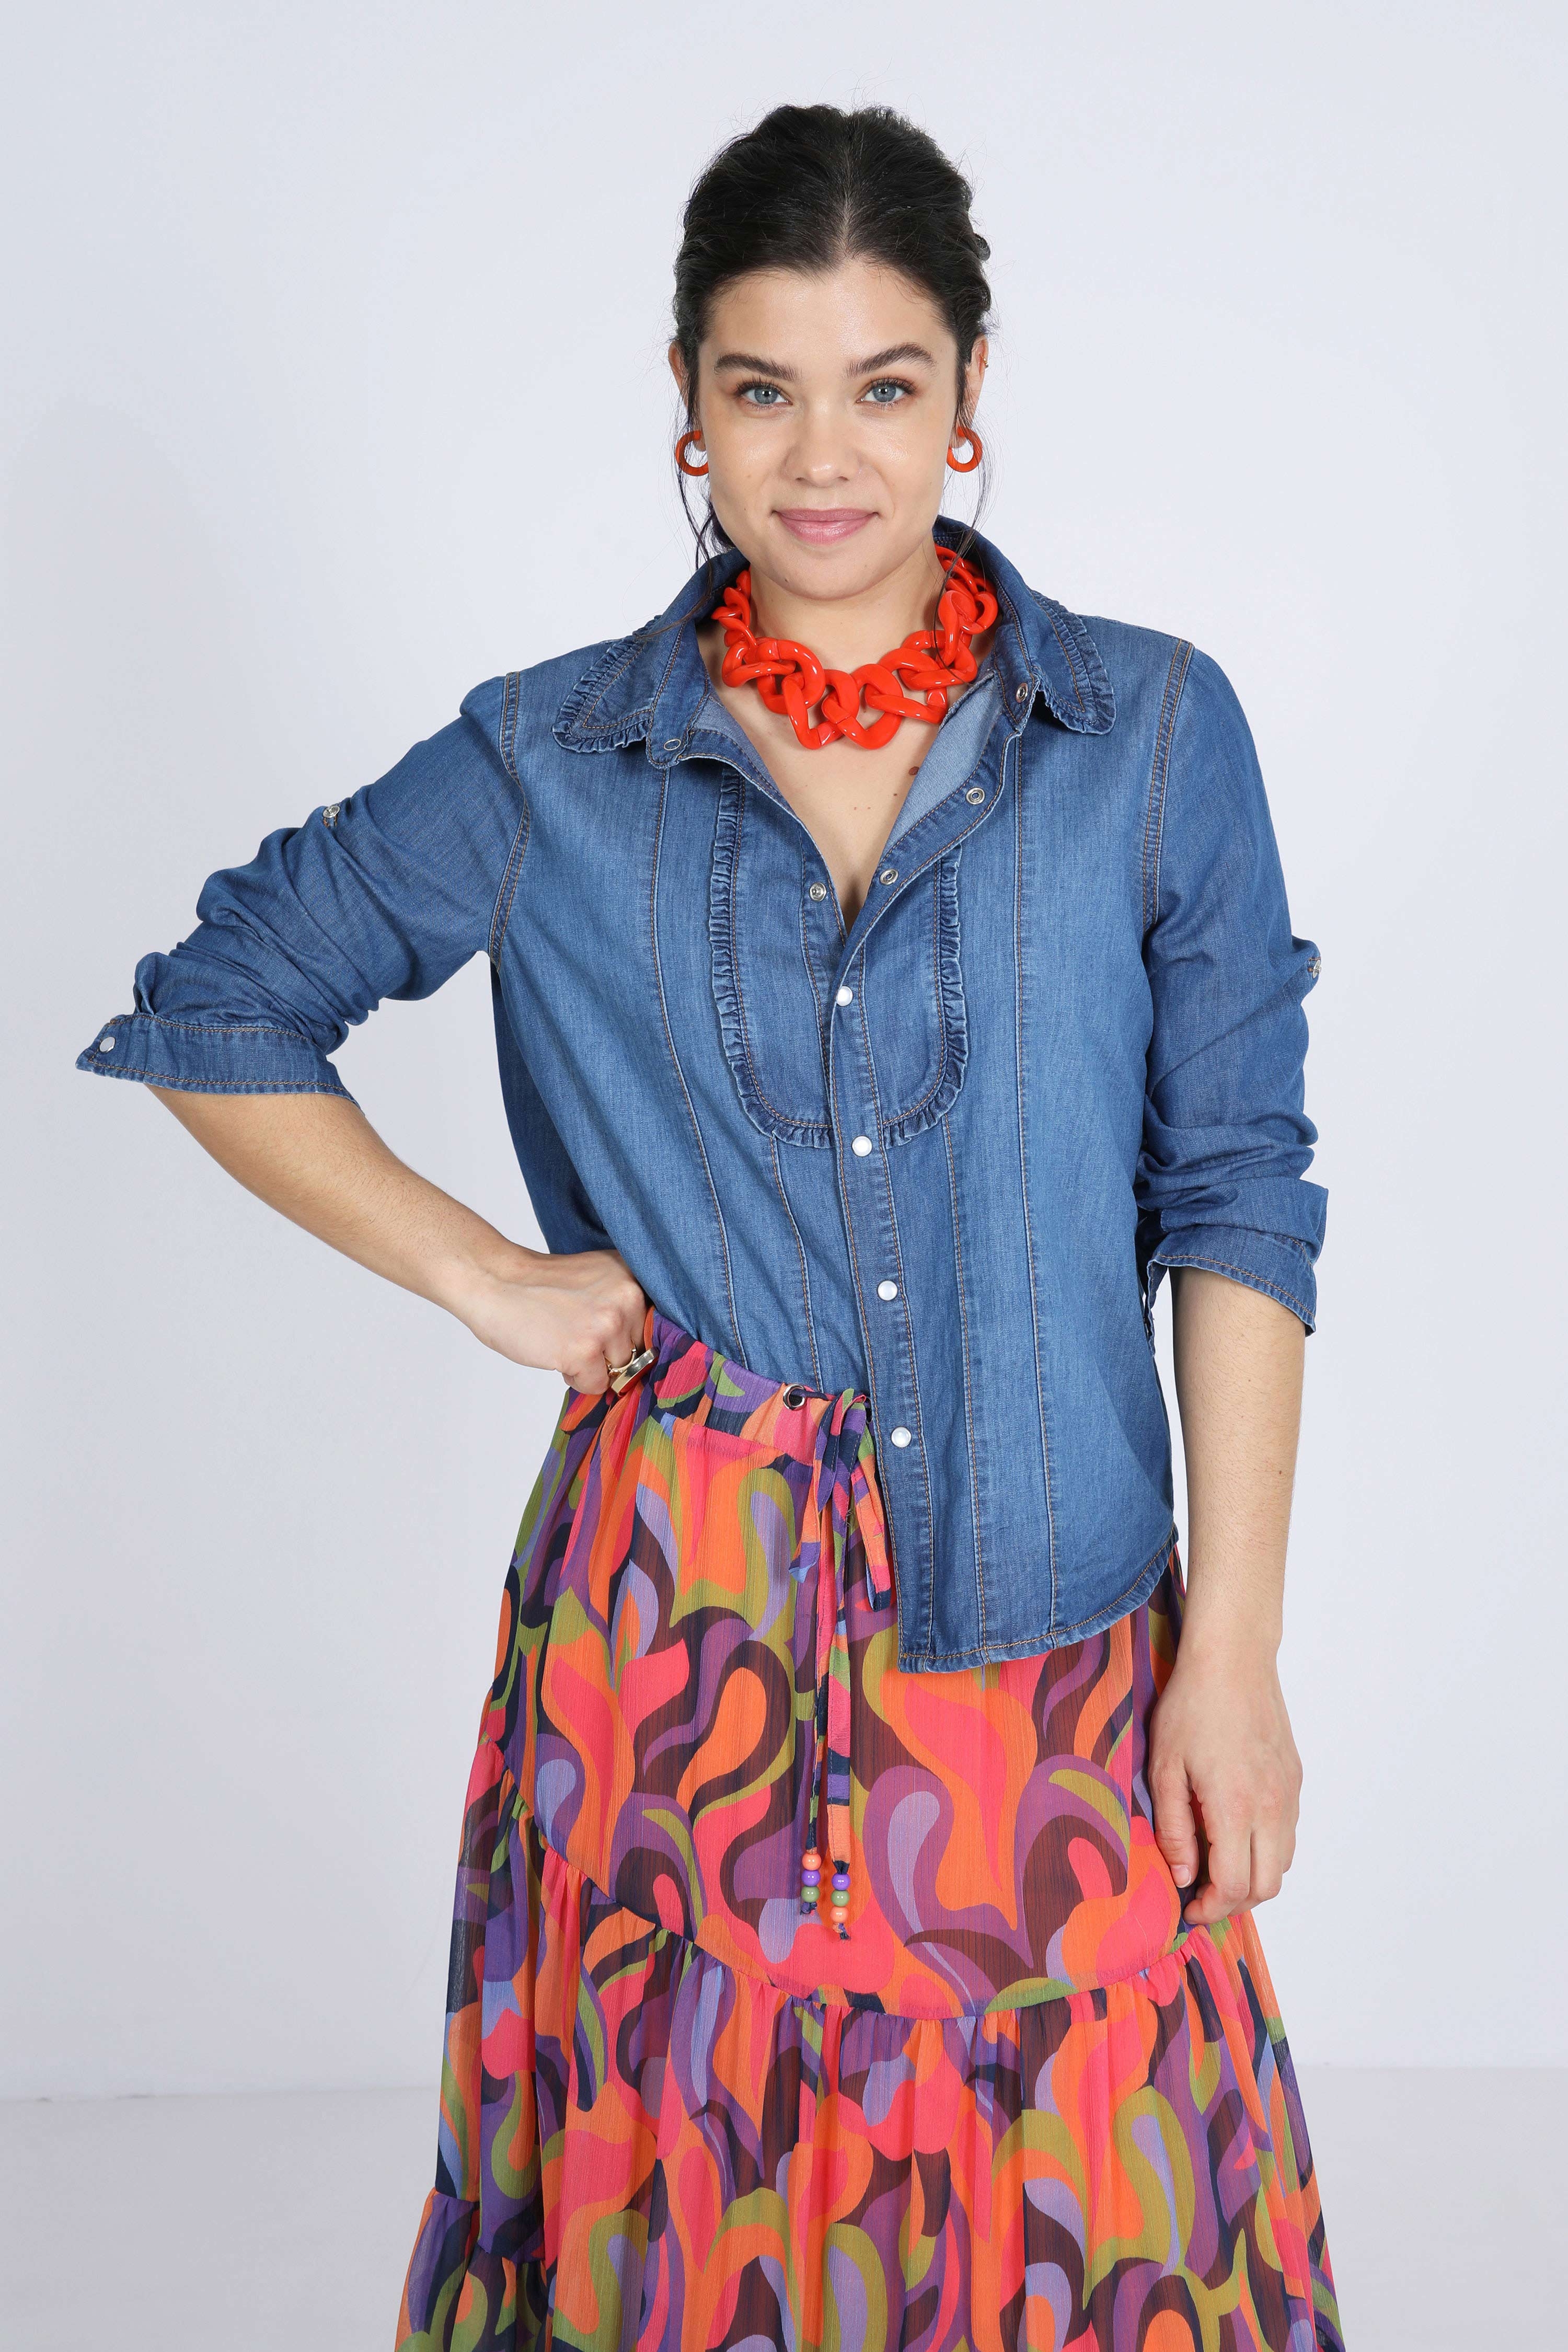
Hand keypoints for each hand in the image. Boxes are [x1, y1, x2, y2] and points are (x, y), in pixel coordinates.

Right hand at [448, 1243, 647, 1393]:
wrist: (495, 1282)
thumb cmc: (539, 1285)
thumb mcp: (597, 1279)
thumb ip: (623, 1303)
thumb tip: (645, 1349)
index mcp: (632, 1275)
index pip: (654, 1325)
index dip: (629, 1337)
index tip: (610, 1335)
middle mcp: (628, 1297)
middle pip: (638, 1350)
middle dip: (609, 1351)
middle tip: (574, 1331)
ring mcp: (608, 1325)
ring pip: (620, 1371)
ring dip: (593, 1366)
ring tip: (563, 1339)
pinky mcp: (585, 1351)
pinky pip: (597, 1386)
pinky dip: (576, 1378)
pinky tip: (555, 1351)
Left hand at [1148, 1636, 1301, 1927]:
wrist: (1234, 1660)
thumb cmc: (1191, 1707)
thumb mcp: (1164, 1768)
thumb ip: (1173, 1828)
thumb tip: (1183, 1875)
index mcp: (1235, 1806)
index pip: (1235, 1885)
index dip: (1211, 1908)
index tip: (1188, 1908)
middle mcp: (1271, 1806)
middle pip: (1267, 1885)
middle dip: (1234, 1903)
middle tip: (1202, 1897)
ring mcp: (1288, 1793)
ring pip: (1282, 1862)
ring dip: (1253, 1878)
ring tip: (1216, 1867)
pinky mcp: (1294, 1779)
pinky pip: (1287, 1833)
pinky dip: (1266, 1849)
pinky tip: (1235, 1833)